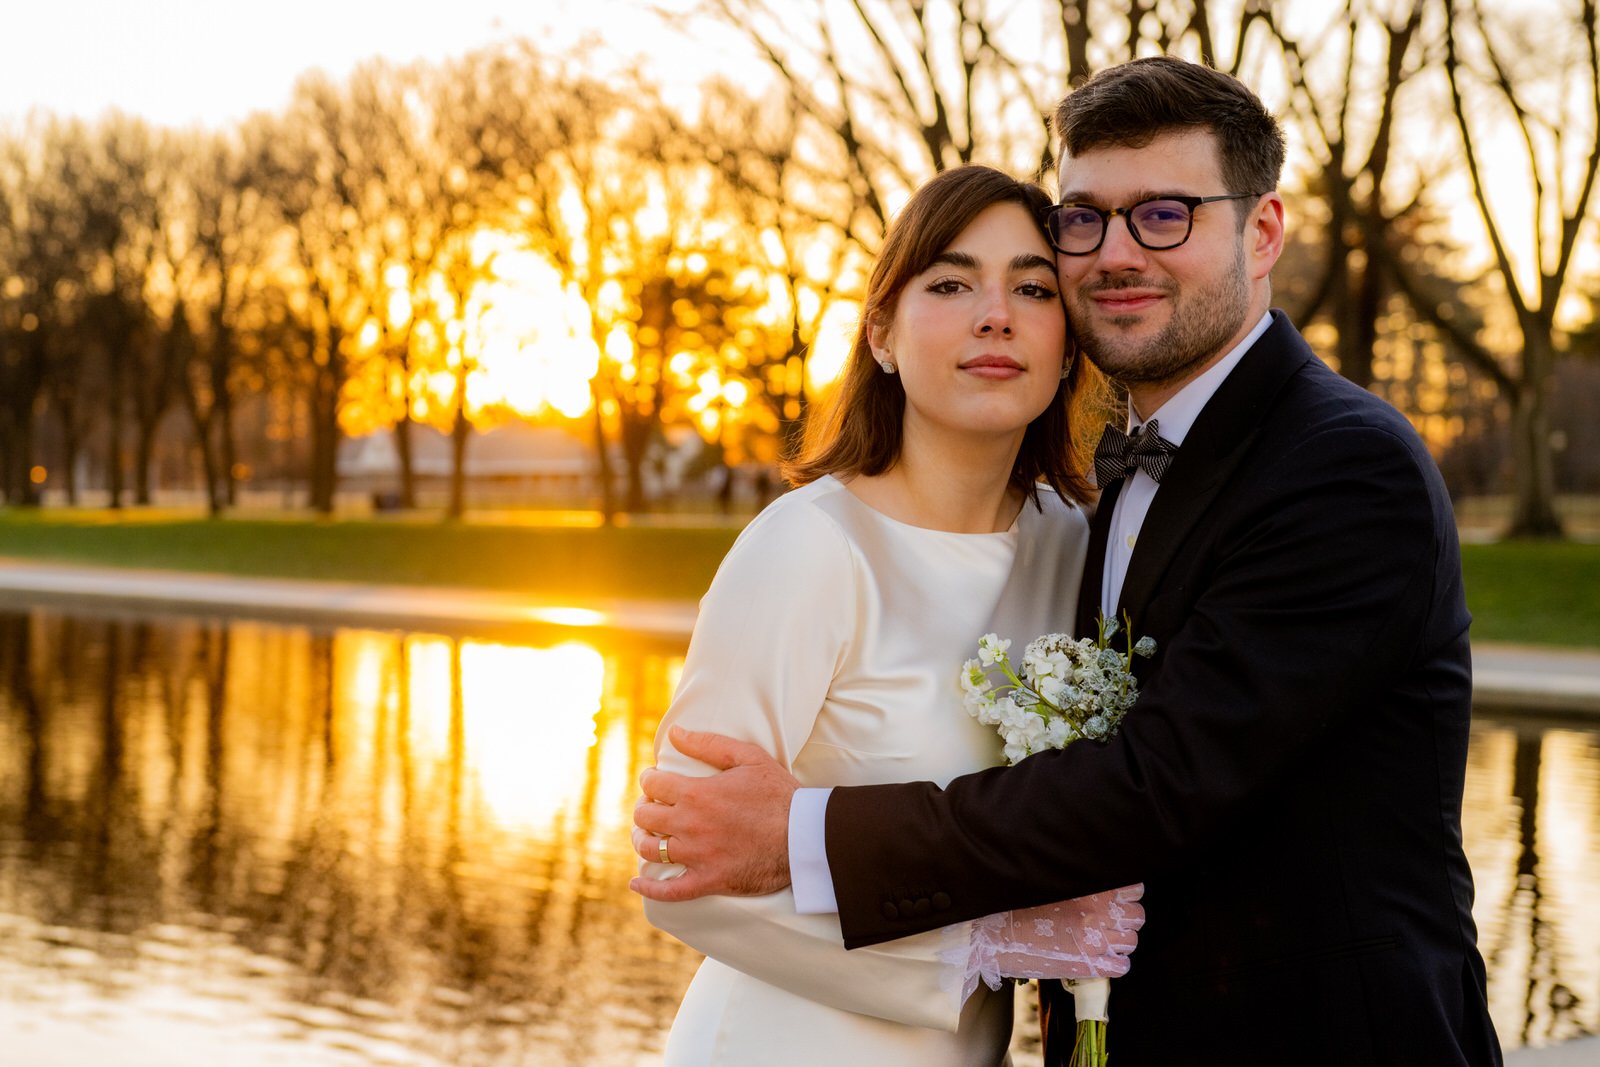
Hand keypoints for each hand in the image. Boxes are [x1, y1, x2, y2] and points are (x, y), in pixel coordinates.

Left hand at [630, 726, 799, 901]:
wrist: (805, 836)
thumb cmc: (779, 794)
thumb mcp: (748, 757)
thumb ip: (708, 744)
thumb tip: (675, 734)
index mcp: (697, 793)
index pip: (652, 785)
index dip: (649, 780)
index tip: (655, 781)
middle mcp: (690, 825)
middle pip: (645, 817)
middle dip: (644, 809)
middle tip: (653, 807)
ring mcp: (697, 856)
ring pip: (650, 851)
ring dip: (642, 841)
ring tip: (647, 835)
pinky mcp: (708, 881)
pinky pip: (668, 891)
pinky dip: (649, 888)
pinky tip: (637, 883)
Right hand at [987, 884, 1145, 980]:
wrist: (996, 936)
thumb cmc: (1017, 907)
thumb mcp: (1049, 885)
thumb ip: (1078, 884)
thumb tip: (1098, 887)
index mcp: (1089, 890)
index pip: (1133, 890)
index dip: (1127, 895)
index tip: (1117, 900)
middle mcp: (1096, 915)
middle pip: (1136, 916)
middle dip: (1126, 919)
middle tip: (1109, 922)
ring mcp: (1094, 942)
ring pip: (1131, 941)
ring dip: (1121, 941)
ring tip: (1103, 941)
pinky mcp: (1088, 967)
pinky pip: (1122, 966)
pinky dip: (1116, 963)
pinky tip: (1100, 959)